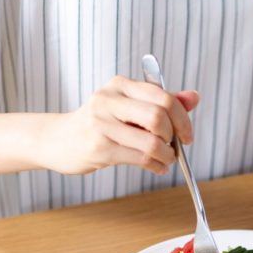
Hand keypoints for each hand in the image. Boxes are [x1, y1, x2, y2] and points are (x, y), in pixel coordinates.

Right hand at [35, 75, 199, 174]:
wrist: (57, 140)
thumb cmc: (98, 124)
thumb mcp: (128, 107)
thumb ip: (161, 102)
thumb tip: (194, 97)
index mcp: (120, 85)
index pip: (163, 96)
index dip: (182, 117)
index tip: (187, 134)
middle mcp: (109, 100)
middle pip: (159, 117)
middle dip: (174, 136)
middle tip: (175, 146)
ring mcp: (101, 124)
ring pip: (151, 142)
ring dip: (167, 155)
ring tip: (166, 159)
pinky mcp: (99, 148)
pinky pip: (140, 158)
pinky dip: (156, 165)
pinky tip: (157, 167)